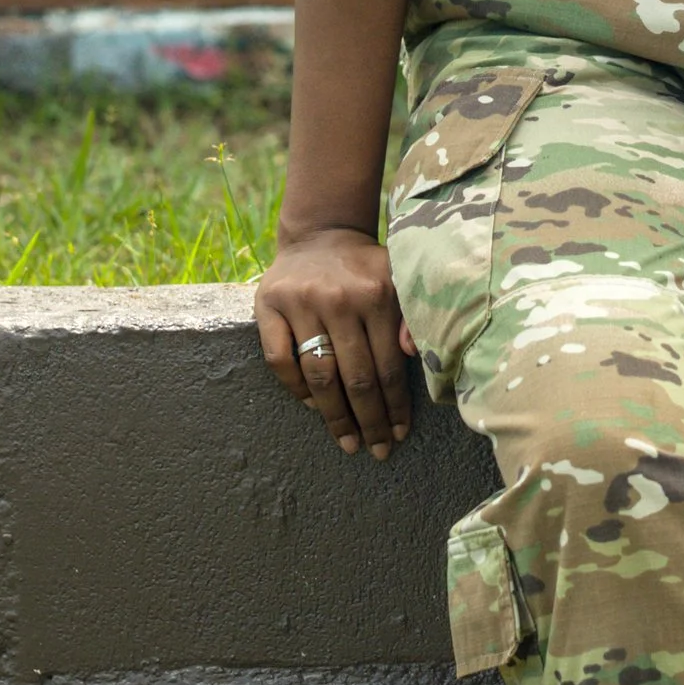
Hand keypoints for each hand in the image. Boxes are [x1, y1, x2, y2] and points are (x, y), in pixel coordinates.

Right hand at [254, 226, 416, 459]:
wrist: (319, 234)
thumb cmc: (365, 268)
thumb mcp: (399, 278)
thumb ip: (411, 315)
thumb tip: (414, 355)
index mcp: (375, 295)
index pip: (387, 365)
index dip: (394, 405)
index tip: (399, 434)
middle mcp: (338, 300)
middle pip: (355, 377)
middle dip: (369, 420)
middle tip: (377, 450)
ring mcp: (300, 304)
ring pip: (319, 374)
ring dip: (334, 416)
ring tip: (348, 441)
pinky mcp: (268, 306)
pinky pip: (280, 360)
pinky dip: (296, 388)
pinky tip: (313, 407)